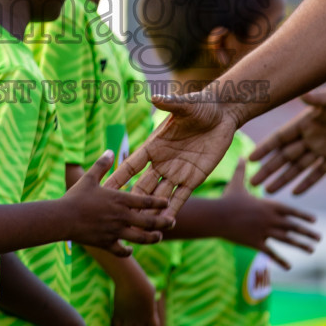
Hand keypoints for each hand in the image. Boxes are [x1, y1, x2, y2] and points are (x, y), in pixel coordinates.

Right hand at [65, 151, 172, 256]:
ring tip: (159, 237)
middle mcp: (121, 217)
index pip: (146, 201)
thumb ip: (101, 165)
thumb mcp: (89, 178)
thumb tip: (109, 150)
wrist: (62, 219)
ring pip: (140, 238)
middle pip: (149, 222)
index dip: (159, 202)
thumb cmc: (75, 197)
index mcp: (119, 200)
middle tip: (172, 222)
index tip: (167, 202)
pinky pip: (122, 250)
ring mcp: (115, 232)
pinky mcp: (106, 244)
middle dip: (163, 222)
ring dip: (152, 238)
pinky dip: (128, 251)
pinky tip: (130, 249)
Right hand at [107, 93, 239, 218]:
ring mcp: (177, 172)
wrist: (222, 114)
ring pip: (159, 196)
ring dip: (150, 212)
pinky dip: (173, 210)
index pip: (131, 165)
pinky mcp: (194, 178)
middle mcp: (162, 162)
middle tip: (117, 220)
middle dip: (132, 203)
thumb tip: (155, 97)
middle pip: (142, 186)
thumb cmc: (200, 105)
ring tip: (139, 228)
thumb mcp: (185, 105)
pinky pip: (181, 198)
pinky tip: (166, 225)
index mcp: (154, 146)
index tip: (103, 189)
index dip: (118, 177)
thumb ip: (170, 104)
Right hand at [110, 266, 156, 325]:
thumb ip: (150, 303)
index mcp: (150, 314)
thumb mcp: (150, 292)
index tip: (146, 318)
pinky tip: (116, 318)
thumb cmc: (141, 282)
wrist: (130, 279)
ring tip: (124, 324)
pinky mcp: (118, 314)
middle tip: (134, 324)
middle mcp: (141, 319)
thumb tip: (150, 305)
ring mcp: (129, 318)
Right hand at [215, 163, 320, 267]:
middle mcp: (270, 218)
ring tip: (312, 250)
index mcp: (268, 205)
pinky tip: (289, 266)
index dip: (303, 216)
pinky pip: (271, 252)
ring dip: (301, 245)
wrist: (216, 216)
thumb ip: (242, 171)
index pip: (291, 211)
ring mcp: (264, 231)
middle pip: (293, 226)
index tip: (314, 221)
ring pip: (287, 240)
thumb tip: (242, 155)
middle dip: (307, 232)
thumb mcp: (236, 183)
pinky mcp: (255, 243)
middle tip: (319, 237)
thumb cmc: (226, 200)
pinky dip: (281, 260)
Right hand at [249, 81, 325, 194]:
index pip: (281, 137)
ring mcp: (324, 147)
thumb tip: (303, 96)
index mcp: (307, 120)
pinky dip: (308, 182)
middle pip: (285, 155)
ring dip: (284, 178)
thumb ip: (321, 99)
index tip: (251, 159)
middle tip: (253, 182)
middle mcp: (312, 135)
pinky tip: (296, 193)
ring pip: (299, 166)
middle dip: (269, 169)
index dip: (266, 148)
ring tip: (269, 191)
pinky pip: (320, 172)